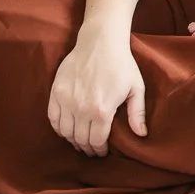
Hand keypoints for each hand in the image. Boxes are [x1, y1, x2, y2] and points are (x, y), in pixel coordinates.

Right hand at [47, 26, 145, 156]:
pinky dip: (58, 128)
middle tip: (91, 149)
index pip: (97, 141)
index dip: (100, 150)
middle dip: (87, 147)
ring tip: (79, 139)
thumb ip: (138, 113)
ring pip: (65, 132)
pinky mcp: (56, 92)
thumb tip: (141, 135)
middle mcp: (82, 108)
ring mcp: (67, 100)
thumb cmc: (121, 64)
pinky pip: (53, 118)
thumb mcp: (136, 88)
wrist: (100, 41)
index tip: (102, 152)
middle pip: (80, 139)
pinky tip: (66, 128)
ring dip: (72, 139)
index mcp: (102, 110)